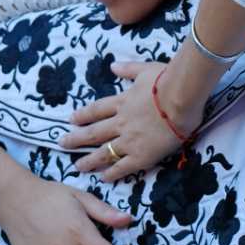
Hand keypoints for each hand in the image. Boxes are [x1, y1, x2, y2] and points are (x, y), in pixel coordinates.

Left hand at [62, 62, 191, 181]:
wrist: (181, 98)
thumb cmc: (167, 80)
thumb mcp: (145, 69)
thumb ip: (128, 69)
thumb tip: (113, 66)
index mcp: (122, 102)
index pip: (96, 110)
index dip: (83, 115)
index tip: (72, 119)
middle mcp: (121, 122)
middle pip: (94, 133)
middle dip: (76, 139)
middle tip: (62, 144)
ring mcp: (129, 140)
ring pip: (104, 152)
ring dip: (89, 160)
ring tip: (78, 166)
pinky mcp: (142, 155)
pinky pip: (123, 167)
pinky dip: (112, 173)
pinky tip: (103, 178)